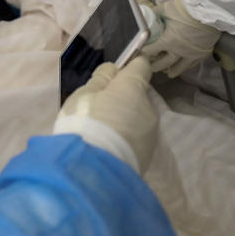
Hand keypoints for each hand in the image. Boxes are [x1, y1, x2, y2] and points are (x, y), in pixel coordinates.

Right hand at [54, 57, 157, 172]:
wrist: (94, 170)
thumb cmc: (85, 123)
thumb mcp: (84, 94)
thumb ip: (101, 79)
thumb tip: (113, 70)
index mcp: (132, 89)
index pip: (140, 66)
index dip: (129, 65)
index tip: (116, 70)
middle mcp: (148, 108)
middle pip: (137, 95)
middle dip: (122, 98)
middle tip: (97, 108)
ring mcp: (151, 133)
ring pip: (137, 118)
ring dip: (124, 119)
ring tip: (101, 132)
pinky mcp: (147, 155)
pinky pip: (135, 138)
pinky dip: (124, 138)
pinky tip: (107, 146)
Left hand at [140, 0, 219, 77]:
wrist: (209, 10)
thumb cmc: (185, 9)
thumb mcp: (165, 9)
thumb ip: (155, 14)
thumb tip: (147, 14)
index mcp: (167, 41)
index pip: (151, 51)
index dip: (144, 53)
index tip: (139, 55)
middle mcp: (179, 51)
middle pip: (164, 63)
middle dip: (155, 66)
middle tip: (149, 69)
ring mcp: (192, 54)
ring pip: (180, 67)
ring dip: (172, 70)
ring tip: (167, 74)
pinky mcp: (203, 53)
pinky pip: (193, 64)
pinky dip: (187, 66)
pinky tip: (184, 67)